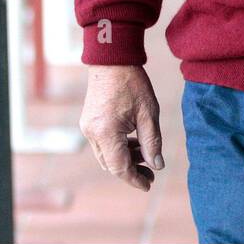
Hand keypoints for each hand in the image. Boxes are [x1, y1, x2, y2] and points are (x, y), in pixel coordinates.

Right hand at [79, 64, 164, 190]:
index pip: (120, 167)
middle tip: (151, 171)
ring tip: (145, 154)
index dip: (135, 179)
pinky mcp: (88, 121)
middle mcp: (92, 133)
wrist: (112, 59)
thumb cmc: (132, 83)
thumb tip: (157, 166)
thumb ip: (152, 142)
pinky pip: (101, 143)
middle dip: (130, 170)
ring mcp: (87, 127)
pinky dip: (116, 147)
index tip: (149, 185)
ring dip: (124, 158)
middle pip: (110, 164)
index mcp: (107, 132)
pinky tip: (133, 141)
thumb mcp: (148, 113)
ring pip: (105, 155)